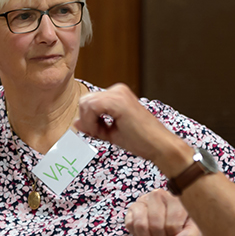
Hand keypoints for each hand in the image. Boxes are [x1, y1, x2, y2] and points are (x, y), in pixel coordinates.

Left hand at [74, 84, 190, 171]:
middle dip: (87, 120)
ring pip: (86, 104)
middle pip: (84, 101)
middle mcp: (118, 89)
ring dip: (90, 123)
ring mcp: (119, 93)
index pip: (89, 102)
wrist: (159, 146)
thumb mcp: (110, 131)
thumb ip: (93, 125)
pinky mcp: (118, 100)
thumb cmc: (140, 141)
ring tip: (105, 133)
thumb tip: (76, 122)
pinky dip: (92, 122)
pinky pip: (91, 107)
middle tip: (100, 134)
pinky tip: (104, 131)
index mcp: (118, 94)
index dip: (88, 120)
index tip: (99, 133)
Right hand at [125, 189, 200, 235]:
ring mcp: (143, 200)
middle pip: (156, 225)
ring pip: (140, 225)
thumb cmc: (186, 225)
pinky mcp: (132, 208)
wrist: (176, 223)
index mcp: (175, 197)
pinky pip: (130, 225)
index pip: (172, 224)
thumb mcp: (194, 231)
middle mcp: (157, 194)